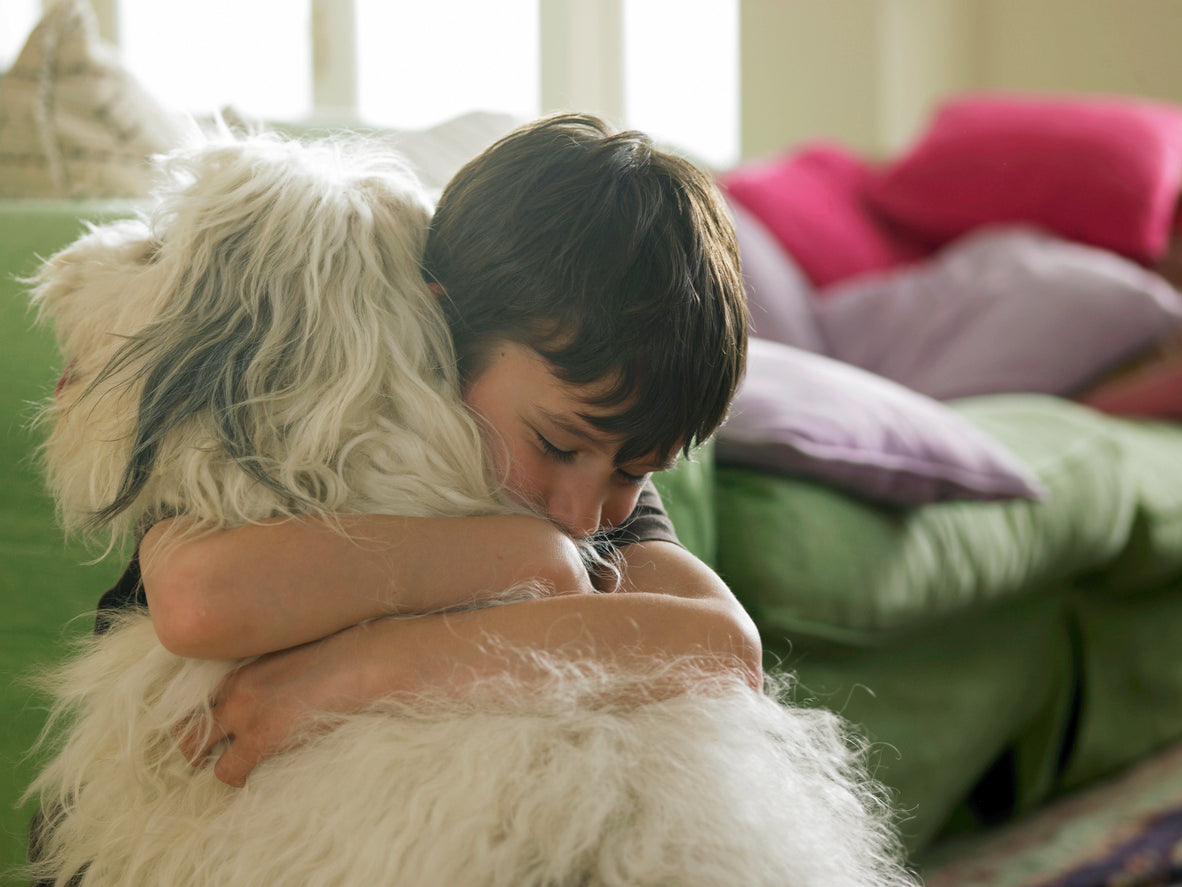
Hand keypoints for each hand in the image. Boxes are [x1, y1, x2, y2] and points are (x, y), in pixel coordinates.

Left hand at [177, 623, 384, 786]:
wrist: (364, 664)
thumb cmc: (343, 660)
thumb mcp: (295, 657)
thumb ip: (272, 675)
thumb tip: (275, 692)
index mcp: (243, 668)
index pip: (200, 699)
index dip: (201, 720)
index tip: (211, 733)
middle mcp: (234, 689)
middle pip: (185, 725)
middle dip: (192, 745)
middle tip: (207, 757)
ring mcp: (244, 714)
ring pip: (194, 751)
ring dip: (210, 762)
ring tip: (230, 769)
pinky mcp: (260, 739)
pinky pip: (227, 772)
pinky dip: (236, 779)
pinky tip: (252, 777)